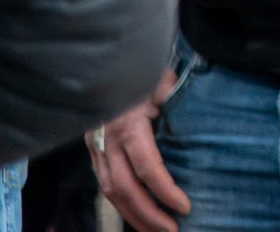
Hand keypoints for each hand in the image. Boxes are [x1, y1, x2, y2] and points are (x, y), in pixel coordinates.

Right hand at [92, 73, 189, 231]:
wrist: (101, 64)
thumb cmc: (137, 71)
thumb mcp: (159, 79)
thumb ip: (172, 97)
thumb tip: (187, 115)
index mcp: (126, 125)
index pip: (146, 166)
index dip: (165, 190)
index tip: (185, 207)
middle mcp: (107, 141)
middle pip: (124, 189)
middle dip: (148, 215)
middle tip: (172, 231)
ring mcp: (96, 148)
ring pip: (110, 192)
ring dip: (133, 215)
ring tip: (156, 231)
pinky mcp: (93, 152)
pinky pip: (105, 184)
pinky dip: (121, 203)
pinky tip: (137, 215)